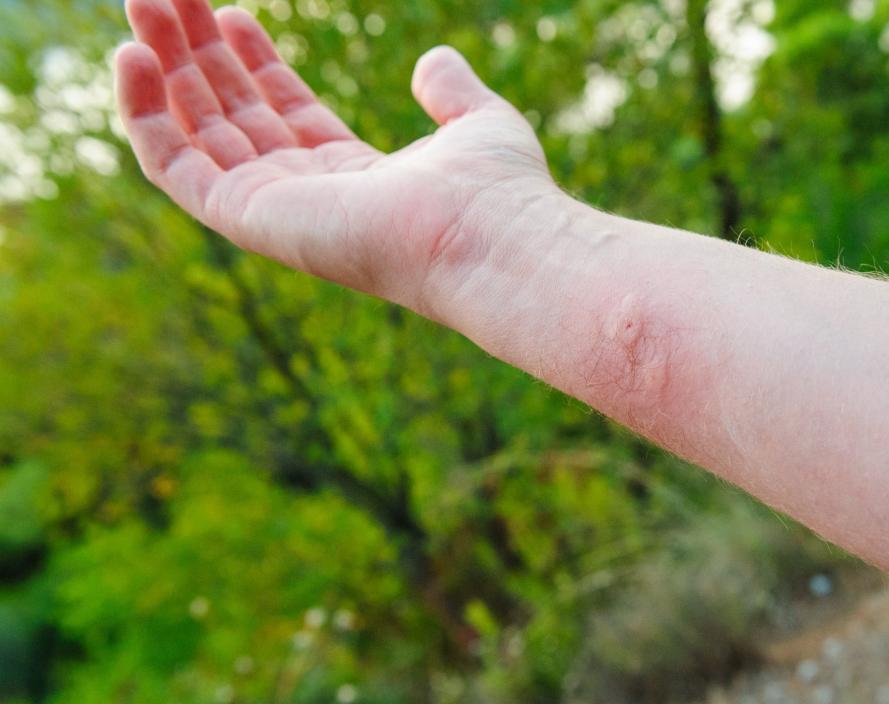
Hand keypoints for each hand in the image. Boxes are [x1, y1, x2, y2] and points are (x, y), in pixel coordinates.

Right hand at [115, 0, 556, 316]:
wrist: (489, 234)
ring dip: (162, 70)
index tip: (230, 13)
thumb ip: (451, 93)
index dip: (254, 62)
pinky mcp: (248, 219)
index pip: (287, 114)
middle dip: (197, 55)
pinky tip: (132, 57)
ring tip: (141, 4)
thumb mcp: (476, 122)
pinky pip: (173, 165)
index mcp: (356, 176)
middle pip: (234, 116)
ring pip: (197, 134)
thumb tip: (435, 60)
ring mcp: (275, 211)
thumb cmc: (495, 190)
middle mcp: (310, 197)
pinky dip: (145, 113)